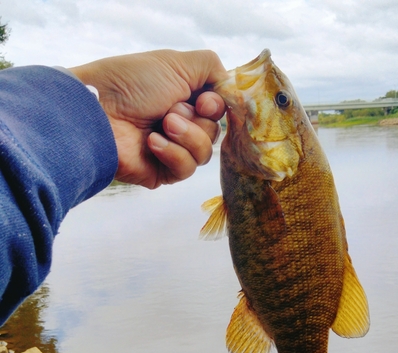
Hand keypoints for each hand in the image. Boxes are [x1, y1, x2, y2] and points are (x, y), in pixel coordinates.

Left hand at [70, 50, 226, 187]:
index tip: (203, 101)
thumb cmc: (131, 83)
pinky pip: (186, 169)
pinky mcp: (162, 172)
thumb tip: (230, 89)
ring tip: (161, 125)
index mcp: (184, 99)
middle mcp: (181, 125)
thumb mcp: (176, 63)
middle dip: (196, 121)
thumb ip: (211, 69)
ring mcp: (172, 150)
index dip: (216, 108)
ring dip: (186, 137)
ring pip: (204, 154)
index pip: (219, 111)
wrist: (96, 110)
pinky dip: (172, 153)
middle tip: (170, 112)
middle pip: (215, 133)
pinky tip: (151, 142)